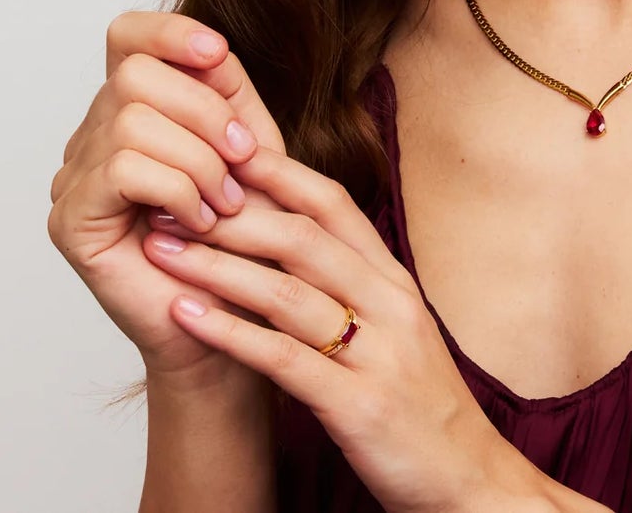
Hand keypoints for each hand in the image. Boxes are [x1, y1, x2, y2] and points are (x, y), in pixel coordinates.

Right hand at [46, 10, 292, 379]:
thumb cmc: (244, 243)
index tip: (217, 55)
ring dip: (198, 161)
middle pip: (134, 74)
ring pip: (130, 120)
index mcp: (133, 111)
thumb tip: (211, 51)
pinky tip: (199, 223)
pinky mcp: (71, 221)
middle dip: (204, 113)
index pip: (127, 37)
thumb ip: (229, 95)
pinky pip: (122, 169)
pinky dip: (176, 188)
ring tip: (225, 207)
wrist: (234, 327)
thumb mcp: (250, 153)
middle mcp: (93, 138)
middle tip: (242, 165)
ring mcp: (74, 179)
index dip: (170, 32)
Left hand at [141, 144, 522, 512]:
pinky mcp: (359, 407)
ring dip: (214, 266)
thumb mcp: (394, 330)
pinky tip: (184, 317)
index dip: (274, 171)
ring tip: (160, 249)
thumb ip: (349, 284)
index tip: (215, 151)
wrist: (471, 483)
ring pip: (286, 292)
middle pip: (302, 238)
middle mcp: (391, 306)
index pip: (332, 203)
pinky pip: (283, 359)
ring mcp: (378, 356)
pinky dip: (228, 334)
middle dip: (227, 214)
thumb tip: (284, 240)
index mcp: (395, 282)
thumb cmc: (420, 407)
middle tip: (165, 200)